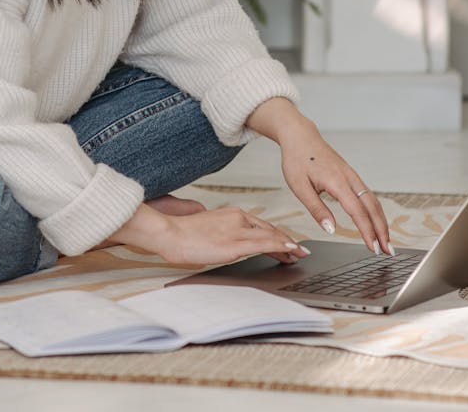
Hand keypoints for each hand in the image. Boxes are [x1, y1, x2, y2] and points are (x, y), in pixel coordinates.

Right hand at [108, 203, 309, 266]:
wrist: (168, 233)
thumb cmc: (181, 235)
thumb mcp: (206, 229)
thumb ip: (220, 232)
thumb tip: (225, 242)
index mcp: (230, 213)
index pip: (260, 225)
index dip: (276, 234)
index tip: (286, 242)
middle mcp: (238, 218)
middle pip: (269, 230)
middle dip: (286, 241)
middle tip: (299, 251)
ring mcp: (238, 230)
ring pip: (271, 236)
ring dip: (288, 246)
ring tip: (299, 254)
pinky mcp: (235, 244)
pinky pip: (265, 244)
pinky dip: (282, 246)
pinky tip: (292, 251)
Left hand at [247, 97, 393, 255]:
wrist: (300, 136)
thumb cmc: (297, 159)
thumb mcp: (299, 186)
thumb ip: (316, 209)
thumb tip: (331, 229)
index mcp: (337, 181)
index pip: (357, 211)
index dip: (367, 231)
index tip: (373, 248)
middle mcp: (350, 178)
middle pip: (373, 207)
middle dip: (382, 230)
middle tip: (388, 251)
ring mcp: (352, 176)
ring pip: (373, 201)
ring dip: (382, 222)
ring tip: (386, 241)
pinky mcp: (351, 176)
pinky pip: (368, 195)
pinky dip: (375, 211)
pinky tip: (376, 222)